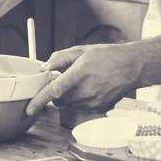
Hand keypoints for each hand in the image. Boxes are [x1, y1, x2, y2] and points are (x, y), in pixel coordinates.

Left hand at [25, 43, 141, 115]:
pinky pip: (81, 106)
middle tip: (64, 78)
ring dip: (69, 95)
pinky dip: (80, 99)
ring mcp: (93, 102)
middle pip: (59, 99)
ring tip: (83, 80)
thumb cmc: (106, 56)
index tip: (29, 109)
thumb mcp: (81, 50)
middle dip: (56, 92)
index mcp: (80, 73)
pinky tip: (91, 87)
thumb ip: (59, 59)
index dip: (40, 100)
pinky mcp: (98, 109)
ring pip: (70, 104)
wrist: (131, 66)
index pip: (54, 91)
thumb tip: (43, 69)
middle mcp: (86, 91)